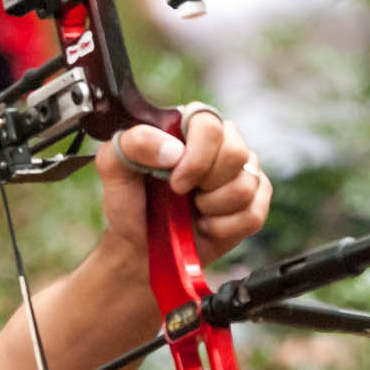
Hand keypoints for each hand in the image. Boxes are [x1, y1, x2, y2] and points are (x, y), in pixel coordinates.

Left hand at [97, 106, 269, 264]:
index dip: (196, 156)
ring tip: (192, 210)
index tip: (174, 181)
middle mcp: (223, 144)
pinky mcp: (255, 204)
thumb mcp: (114, 167)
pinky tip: (206, 225)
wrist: (142, 246)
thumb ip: (133, 143)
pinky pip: (253, 214)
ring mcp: (244, 173)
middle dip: (205, 183)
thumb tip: (173, 150)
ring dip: (211, 207)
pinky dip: (223, 228)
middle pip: (236, 153)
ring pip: (245, 185)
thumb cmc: (132, 203)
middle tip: (182, 195)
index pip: (210, 123)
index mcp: (191, 126)